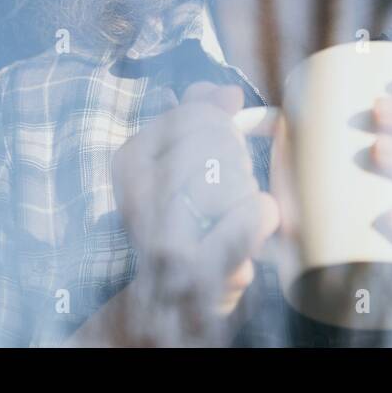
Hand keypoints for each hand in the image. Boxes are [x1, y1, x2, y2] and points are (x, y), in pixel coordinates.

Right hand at [105, 81, 278, 344]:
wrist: (167, 299)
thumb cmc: (180, 219)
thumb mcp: (176, 163)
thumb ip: (198, 116)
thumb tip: (227, 93)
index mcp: (129, 164)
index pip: (195, 115)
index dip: (222, 126)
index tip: (219, 150)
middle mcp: (137, 199)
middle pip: (219, 143)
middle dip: (236, 162)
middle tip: (227, 190)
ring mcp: (166, 237)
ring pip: (238, 177)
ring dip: (247, 194)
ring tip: (230, 216)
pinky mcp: (202, 270)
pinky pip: (255, 214)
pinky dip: (263, 214)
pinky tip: (254, 221)